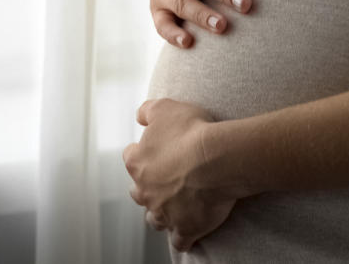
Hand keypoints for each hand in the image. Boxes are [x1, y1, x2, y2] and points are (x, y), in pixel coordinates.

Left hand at [123, 98, 241, 251]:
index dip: (142, 153)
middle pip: (139, 193)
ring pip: (155, 219)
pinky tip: (189, 233)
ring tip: (173, 209)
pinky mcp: (184, 228)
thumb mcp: (166, 108)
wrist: (217, 159)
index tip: (155, 151)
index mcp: (138, 162)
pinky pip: (180, 241)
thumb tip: (140, 115)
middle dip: (148, 188)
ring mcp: (164, 212)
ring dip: (161, 214)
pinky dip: (183, 238)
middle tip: (165, 180)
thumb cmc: (193, 132)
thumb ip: (148, 111)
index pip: (130, 158)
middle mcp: (145, 190)